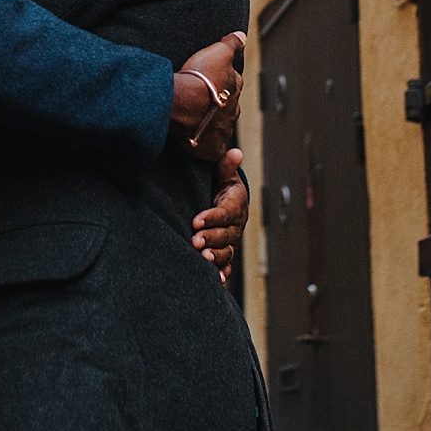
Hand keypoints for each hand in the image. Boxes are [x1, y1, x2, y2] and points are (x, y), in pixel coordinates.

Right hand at [172, 31, 245, 159]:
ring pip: (220, 128)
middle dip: (219, 105)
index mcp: (235, 88)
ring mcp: (222, 130)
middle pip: (228, 107)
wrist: (183, 103)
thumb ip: (231, 44)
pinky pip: (213, 151)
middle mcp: (232, 111)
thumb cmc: (199, 78)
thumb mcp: (217, 52)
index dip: (224, 82)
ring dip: (211, 125)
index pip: (234, 84)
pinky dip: (211, 150)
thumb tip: (242, 36)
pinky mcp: (211, 148)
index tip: (213, 80)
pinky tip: (201, 144)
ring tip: (197, 122)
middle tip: (203, 101)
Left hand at [192, 149, 249, 282]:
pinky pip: (226, 265)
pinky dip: (222, 273)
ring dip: (215, 256)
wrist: (224, 200)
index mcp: (236, 206)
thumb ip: (226, 165)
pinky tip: (215, 279)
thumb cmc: (220, 185)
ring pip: (227, 251)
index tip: (195, 220)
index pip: (226, 213)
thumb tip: (235, 152)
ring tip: (202, 258)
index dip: (212, 217)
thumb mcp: (223, 173)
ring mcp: (230, 241)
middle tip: (194, 241)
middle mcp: (236, 226)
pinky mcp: (225, 252)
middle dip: (210, 238)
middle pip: (226, 235)